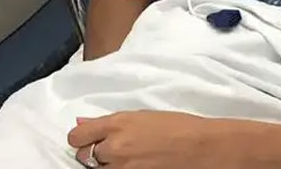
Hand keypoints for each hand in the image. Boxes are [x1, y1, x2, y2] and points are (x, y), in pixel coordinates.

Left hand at [69, 111, 242, 168]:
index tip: (89, 139)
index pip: (77, 137)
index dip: (82, 138)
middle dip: (96, 153)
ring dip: (108, 165)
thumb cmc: (180, 127)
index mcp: (118, 124)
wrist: (203, 147)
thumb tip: (84, 124)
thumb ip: (112, 123)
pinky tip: (137, 165)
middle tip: (115, 150)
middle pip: (84, 156)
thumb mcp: (145, 116)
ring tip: (129, 159)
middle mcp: (114, 148)